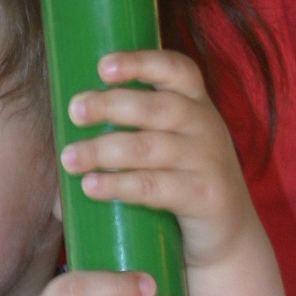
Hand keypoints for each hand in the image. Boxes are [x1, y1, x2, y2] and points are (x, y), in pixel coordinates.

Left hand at [59, 49, 253, 266]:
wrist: (228, 232)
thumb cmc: (182, 180)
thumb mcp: (170, 145)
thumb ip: (133, 130)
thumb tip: (66, 133)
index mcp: (195, 103)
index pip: (176, 69)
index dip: (141, 62)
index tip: (103, 67)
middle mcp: (206, 125)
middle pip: (156, 107)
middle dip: (111, 105)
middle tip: (75, 111)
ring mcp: (208, 161)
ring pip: (149, 148)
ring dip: (103, 150)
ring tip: (70, 158)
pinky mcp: (205, 196)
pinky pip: (156, 186)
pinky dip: (119, 185)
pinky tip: (91, 186)